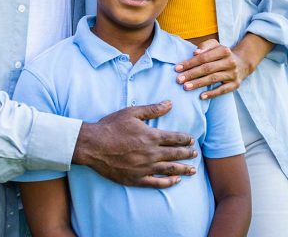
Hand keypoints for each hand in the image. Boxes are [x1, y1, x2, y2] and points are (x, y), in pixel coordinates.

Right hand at [72, 101, 196, 187]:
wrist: (92, 145)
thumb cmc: (111, 126)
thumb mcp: (132, 113)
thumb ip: (153, 109)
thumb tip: (169, 103)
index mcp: (151, 136)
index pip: (175, 138)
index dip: (185, 139)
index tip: (192, 141)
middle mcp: (151, 153)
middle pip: (175, 154)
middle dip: (187, 154)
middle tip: (195, 154)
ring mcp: (144, 167)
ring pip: (169, 169)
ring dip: (183, 169)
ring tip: (193, 170)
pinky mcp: (136, 179)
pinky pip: (156, 183)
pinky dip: (168, 182)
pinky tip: (175, 181)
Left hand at [174, 40, 251, 99]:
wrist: (242, 64)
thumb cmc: (222, 55)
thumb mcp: (216, 46)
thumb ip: (205, 46)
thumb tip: (195, 53)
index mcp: (224, 50)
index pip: (204, 57)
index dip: (190, 63)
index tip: (177, 68)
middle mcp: (230, 62)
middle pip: (207, 68)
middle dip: (191, 74)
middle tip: (178, 80)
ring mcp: (233, 74)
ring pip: (213, 79)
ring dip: (198, 83)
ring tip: (186, 87)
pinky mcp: (235, 85)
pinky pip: (222, 90)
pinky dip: (212, 94)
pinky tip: (201, 96)